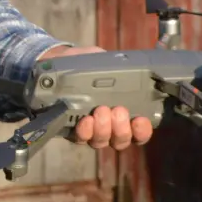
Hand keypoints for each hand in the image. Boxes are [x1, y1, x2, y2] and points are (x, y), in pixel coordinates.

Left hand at [36, 45, 154, 150]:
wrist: (59, 67)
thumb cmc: (86, 66)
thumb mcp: (103, 61)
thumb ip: (113, 63)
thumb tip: (120, 62)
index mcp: (124, 113)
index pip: (139, 131)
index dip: (142, 130)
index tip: (140, 120)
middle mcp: (110, 127)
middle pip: (121, 140)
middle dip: (122, 128)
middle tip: (118, 110)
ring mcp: (91, 132)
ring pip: (102, 141)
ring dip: (103, 129)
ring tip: (101, 111)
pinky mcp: (73, 132)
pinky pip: (81, 138)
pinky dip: (85, 131)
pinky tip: (85, 119)